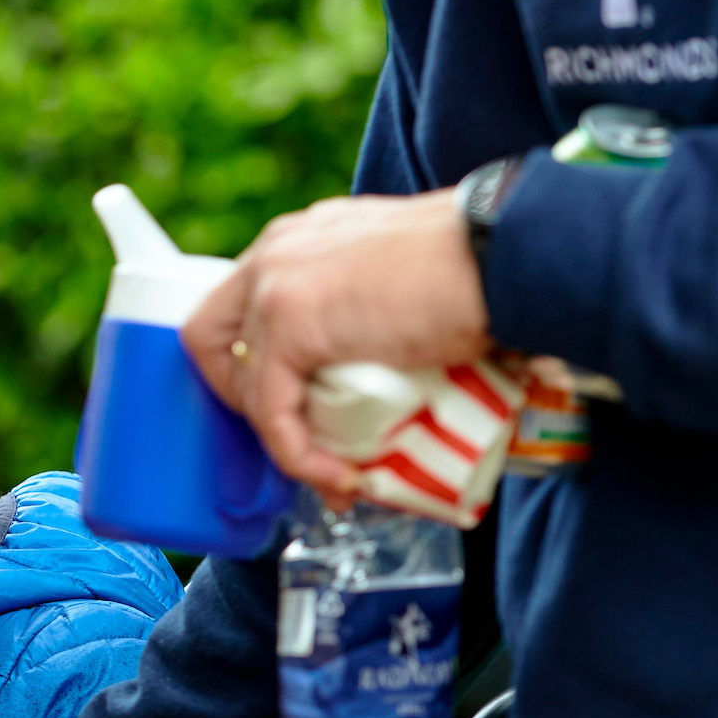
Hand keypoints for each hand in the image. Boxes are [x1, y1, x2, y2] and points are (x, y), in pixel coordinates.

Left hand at [181, 188, 490, 503]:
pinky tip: (338, 476)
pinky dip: (298, 455)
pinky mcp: (290, 322)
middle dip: (248, 402)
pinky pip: (272, 411)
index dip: (246, 365)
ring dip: (284, 440)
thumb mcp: (395, 283)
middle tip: (300, 439)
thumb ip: (360, 309)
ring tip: (334, 470)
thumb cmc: (478, 271)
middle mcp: (275, 253)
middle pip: (211, 341)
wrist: (506, 257)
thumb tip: (364, 365)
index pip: (235, 308)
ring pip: (246, 386)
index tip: (287, 405)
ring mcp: (276, 284)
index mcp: (298, 241)